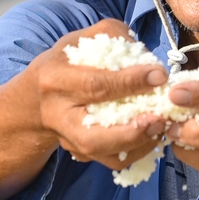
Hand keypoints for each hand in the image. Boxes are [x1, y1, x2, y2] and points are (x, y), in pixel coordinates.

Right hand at [34, 19, 168, 169]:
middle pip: (93, 133)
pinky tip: (153, 136)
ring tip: (161, 128)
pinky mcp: (78, 152)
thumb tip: (147, 57)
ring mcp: (66, 138)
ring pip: (102, 153)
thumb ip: (114, 38)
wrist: (37, 95)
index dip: (130, 82)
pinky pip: (110, 161)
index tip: (159, 76)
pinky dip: (136, 153)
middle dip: (132, 128)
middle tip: (161, 117)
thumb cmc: (68, 62)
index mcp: (56, 79)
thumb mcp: (83, 39)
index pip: (95, 85)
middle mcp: (57, 114)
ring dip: (137, 145)